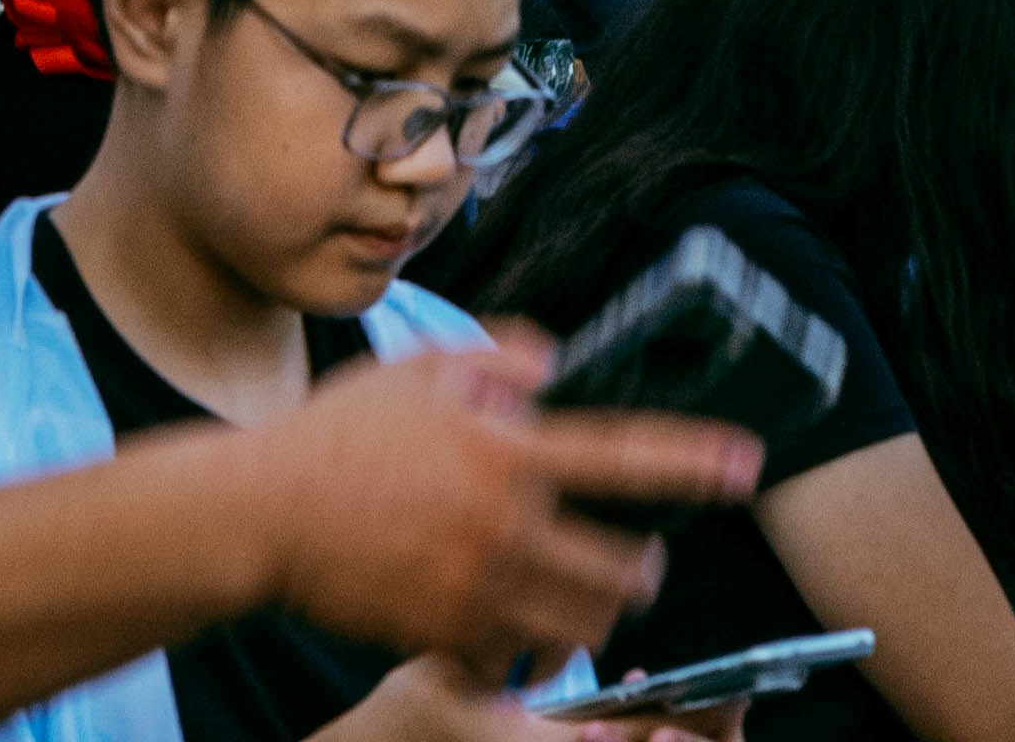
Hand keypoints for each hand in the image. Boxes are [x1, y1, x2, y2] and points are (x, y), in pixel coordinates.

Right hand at [242, 339, 761, 691]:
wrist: (268, 512)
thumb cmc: (342, 431)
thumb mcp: (421, 364)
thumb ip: (498, 357)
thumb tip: (552, 366)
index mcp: (504, 447)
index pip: (621, 455)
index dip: (691, 461)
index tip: (746, 464)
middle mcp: (503, 522)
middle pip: (619, 572)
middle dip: (641, 573)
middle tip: (637, 566)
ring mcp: (477, 589)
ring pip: (579, 626)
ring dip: (593, 615)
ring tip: (579, 598)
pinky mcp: (448, 638)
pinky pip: (515, 658)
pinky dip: (524, 647)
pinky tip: (508, 622)